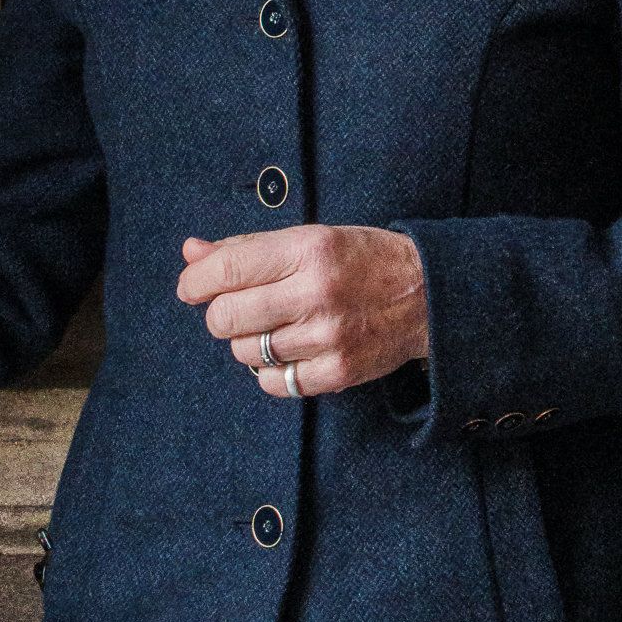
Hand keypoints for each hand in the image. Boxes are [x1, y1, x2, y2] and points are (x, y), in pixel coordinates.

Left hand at [178, 225, 429, 399]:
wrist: (429, 295)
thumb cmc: (362, 260)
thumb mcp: (310, 238)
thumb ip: (247, 246)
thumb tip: (191, 252)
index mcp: (309, 249)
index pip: (227, 269)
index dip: (196, 281)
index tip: (192, 288)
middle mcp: (317, 292)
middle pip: (226, 317)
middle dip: (220, 315)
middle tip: (236, 309)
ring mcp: (328, 336)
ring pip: (245, 352)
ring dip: (247, 342)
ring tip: (273, 328)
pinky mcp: (338, 371)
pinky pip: (274, 383)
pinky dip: (270, 371)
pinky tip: (288, 353)